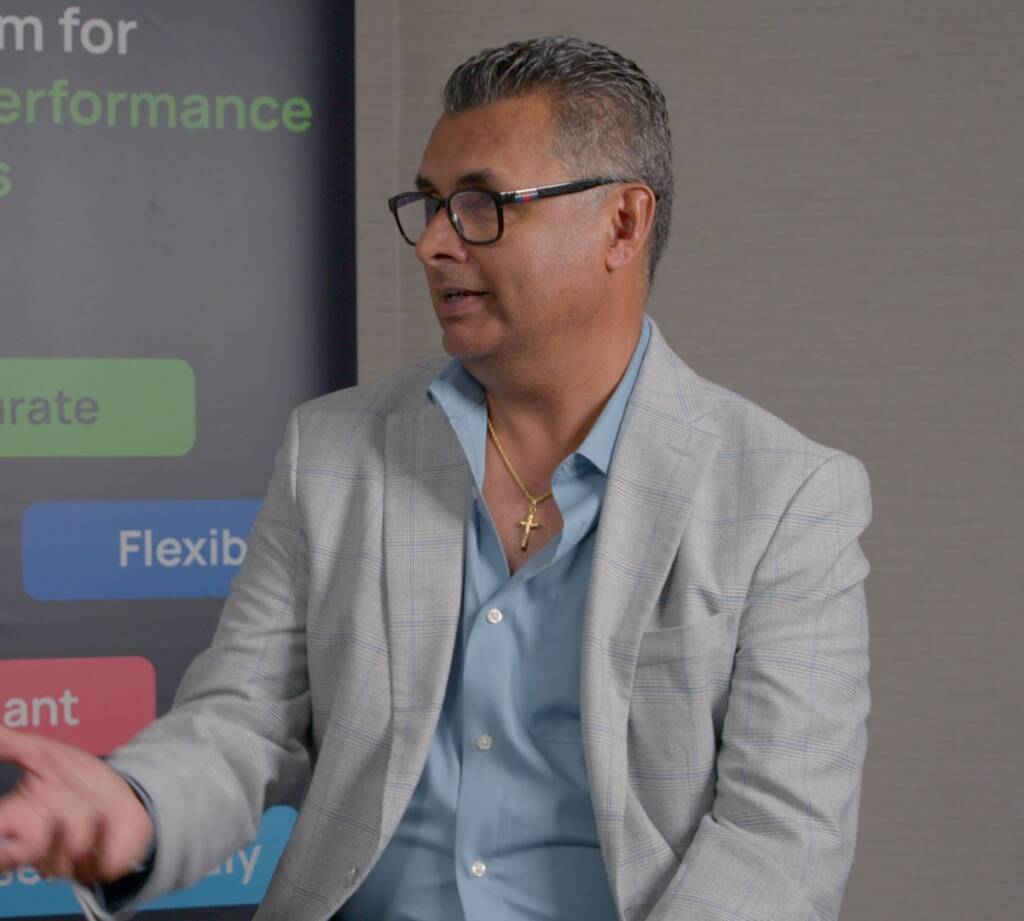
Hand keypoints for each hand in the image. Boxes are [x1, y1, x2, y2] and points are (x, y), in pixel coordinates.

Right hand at [0, 725, 153, 883]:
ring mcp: (64, 862)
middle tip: (55, 809)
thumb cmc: (81, 777)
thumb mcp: (46, 754)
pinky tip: (110, 823)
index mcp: (17, 820)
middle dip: (36, 836)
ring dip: (84, 820)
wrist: (127, 793)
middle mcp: (35, 846)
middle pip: (18, 855)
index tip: (6, 820)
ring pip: (65, 850)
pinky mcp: (95, 869)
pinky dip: (109, 837)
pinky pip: (99, 861)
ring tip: (91, 808)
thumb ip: (10, 744)